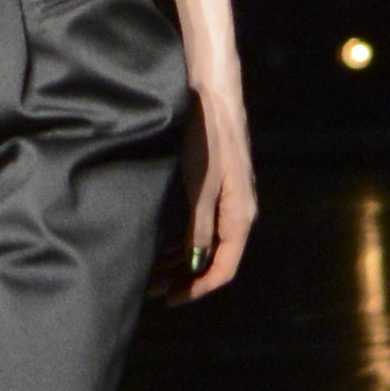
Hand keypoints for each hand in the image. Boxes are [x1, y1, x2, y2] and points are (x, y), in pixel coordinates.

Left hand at [170, 80, 257, 299]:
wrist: (211, 90)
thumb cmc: (205, 136)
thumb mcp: (198, 186)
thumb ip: (198, 228)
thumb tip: (194, 265)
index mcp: (240, 215)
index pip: (224, 268)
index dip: (197, 289)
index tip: (168, 299)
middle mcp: (238, 210)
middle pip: (214, 258)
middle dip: (183, 276)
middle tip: (149, 286)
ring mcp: (227, 196)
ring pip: (206, 240)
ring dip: (179, 258)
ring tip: (149, 268)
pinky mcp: (216, 183)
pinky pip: (202, 222)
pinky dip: (181, 236)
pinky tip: (158, 240)